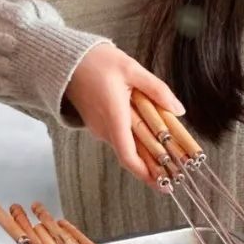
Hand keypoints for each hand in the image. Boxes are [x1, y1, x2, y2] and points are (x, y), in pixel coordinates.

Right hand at [65, 43, 183, 185]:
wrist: (65, 60)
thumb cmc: (96, 61)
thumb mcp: (132, 69)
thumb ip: (157, 89)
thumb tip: (178, 110)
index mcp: (113, 117)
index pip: (128, 156)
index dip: (146, 173)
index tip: (163, 183)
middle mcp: (104, 128)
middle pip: (132, 155)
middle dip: (154, 166)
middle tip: (176, 174)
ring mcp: (99, 127)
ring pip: (127, 146)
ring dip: (147, 153)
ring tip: (172, 158)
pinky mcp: (98, 123)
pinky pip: (120, 136)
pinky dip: (137, 141)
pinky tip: (154, 138)